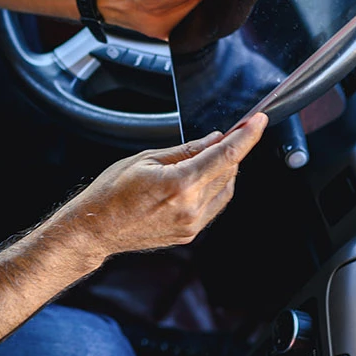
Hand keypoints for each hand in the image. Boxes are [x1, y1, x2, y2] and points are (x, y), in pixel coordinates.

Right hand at [50, 113, 268, 261]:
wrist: (97, 228)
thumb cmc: (112, 192)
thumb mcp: (146, 160)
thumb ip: (185, 151)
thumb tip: (213, 141)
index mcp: (180, 184)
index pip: (227, 156)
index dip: (247, 136)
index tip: (259, 121)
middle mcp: (191, 207)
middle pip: (229, 171)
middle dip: (232, 149)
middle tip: (228, 133)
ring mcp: (192, 224)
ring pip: (226, 190)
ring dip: (226, 169)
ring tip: (210, 155)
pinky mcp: (190, 234)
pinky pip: (215, 206)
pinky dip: (217, 187)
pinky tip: (205, 177)